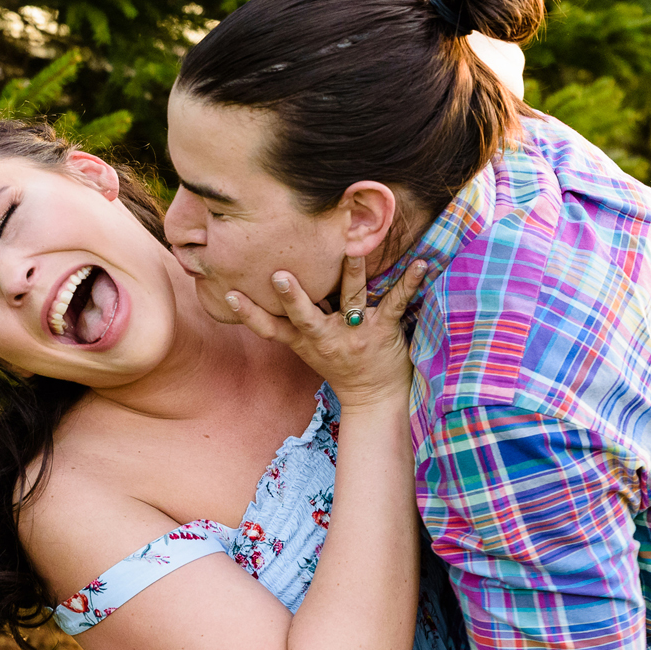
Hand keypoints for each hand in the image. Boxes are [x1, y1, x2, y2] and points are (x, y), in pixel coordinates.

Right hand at [223, 255, 427, 411]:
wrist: (374, 397)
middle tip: (279, 276)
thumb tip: (271, 284)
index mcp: (305, 340)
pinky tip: (421, 264)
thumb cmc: (339, 365)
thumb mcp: (308, 348)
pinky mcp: (383, 330)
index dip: (249, 313)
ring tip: (351, 252)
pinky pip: (395, 303)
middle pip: (305, 315)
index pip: (270, 327)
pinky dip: (409, 283)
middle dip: (292, 297)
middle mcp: (326, 336)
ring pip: (350, 299)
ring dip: (351, 274)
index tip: (229, 295)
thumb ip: (293, 322)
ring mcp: (355, 333)